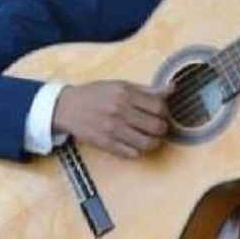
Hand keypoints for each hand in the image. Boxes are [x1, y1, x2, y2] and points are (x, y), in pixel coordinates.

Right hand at [50, 81, 170, 158]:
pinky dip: (137, 150)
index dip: (165, 112)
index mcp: (125, 94)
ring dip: (153, 142)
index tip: (161, 114)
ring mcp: (113, 129)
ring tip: (149, 138)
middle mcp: (120, 112)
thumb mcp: (120, 85)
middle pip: (156, 127)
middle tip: (158, 127)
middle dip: (162, 129)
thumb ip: (147, 89)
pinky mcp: (106, 144)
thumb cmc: (95, 94)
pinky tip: (134, 143)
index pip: (159, 107)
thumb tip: (171, 88)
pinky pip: (132, 153)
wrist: (68, 107)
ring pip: (147, 144)